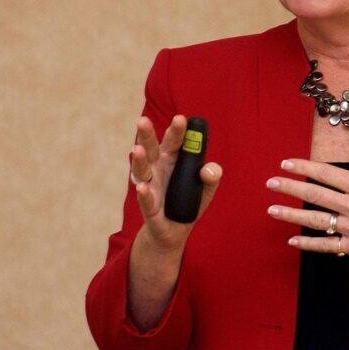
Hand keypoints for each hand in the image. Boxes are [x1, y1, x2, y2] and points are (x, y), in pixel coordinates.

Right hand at [129, 114, 221, 251]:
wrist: (175, 231)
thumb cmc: (188, 201)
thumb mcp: (206, 189)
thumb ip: (211, 177)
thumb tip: (209, 169)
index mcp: (171, 159)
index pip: (174, 141)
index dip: (177, 130)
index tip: (181, 118)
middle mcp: (157, 169)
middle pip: (151, 149)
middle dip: (147, 135)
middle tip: (143, 120)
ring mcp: (151, 186)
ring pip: (142, 171)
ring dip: (139, 160)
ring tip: (137, 150)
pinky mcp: (149, 207)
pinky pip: (145, 199)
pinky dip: (143, 193)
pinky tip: (142, 187)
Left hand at [265, 138, 348, 276]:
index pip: (328, 173)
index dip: (305, 167)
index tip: (287, 163)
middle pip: (316, 194)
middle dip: (290, 188)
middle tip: (271, 183)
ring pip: (316, 220)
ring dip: (291, 215)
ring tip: (272, 210)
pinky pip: (327, 246)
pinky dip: (308, 244)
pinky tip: (292, 240)